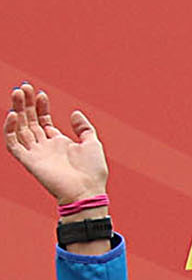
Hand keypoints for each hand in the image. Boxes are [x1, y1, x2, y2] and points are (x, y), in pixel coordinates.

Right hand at [5, 85, 107, 203]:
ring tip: (17, 92)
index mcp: (58, 142)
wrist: (87, 191)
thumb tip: (75, 113)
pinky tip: (13, 115)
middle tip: (24, 87)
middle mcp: (44, 146)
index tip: (41, 94)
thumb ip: (84, 128)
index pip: (42, 120)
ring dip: (17, 110)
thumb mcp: (92, 144)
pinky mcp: (28, 161)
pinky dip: (10, 129)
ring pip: (20, 127)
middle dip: (25, 103)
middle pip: (29, 121)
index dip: (40, 107)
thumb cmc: (92, 172)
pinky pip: (13, 143)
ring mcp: (35, 153)